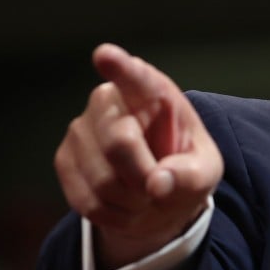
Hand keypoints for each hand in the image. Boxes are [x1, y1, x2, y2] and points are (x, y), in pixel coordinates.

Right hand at [54, 43, 223, 269]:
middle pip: (120, 143)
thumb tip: (157, 184)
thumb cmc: (184, 170)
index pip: (135, 77)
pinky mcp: (64, 160)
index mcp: (152, 92)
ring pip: (103, 180)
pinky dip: (115, 214)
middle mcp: (110, 102)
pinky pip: (88, 202)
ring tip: (146, 193)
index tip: (106, 55)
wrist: (155, 195)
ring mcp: (81, 129)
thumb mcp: (205, 172)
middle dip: (145, 176)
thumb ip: (191, 176)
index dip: (120, 67)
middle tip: (161, 184)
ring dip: (133, 200)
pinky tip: (126, 203)